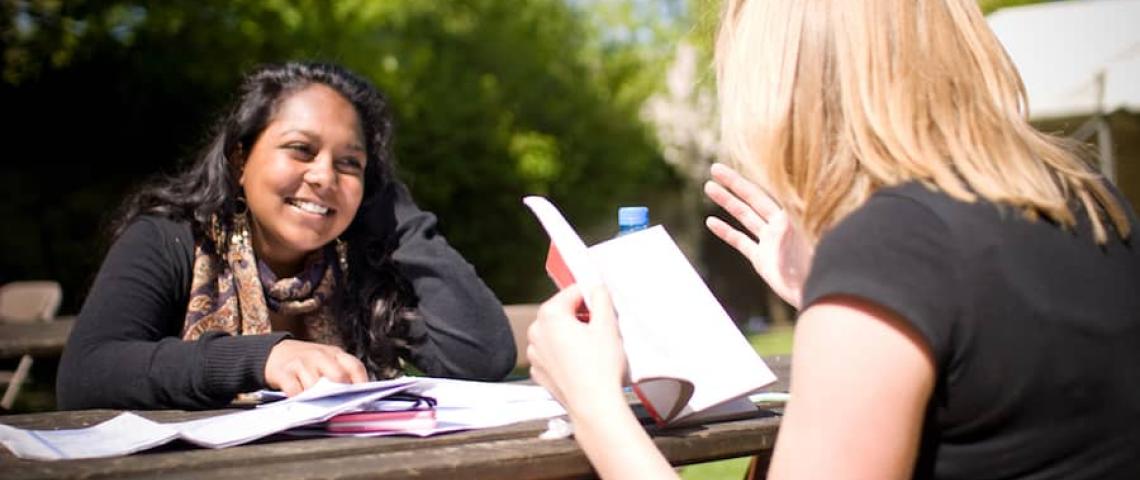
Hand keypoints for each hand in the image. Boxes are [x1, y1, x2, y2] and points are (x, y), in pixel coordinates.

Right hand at [264, 339, 368, 395]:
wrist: (277, 353)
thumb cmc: (309, 363)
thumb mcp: (328, 362)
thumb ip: (342, 375)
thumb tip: (356, 400)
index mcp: (336, 354)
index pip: (355, 367)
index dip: (361, 385)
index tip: (363, 401)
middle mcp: (320, 356)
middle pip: (338, 376)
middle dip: (340, 394)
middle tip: (339, 407)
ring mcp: (301, 363)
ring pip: (315, 386)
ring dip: (317, 400)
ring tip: (318, 405)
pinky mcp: (284, 373)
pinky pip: (295, 391)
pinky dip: (299, 400)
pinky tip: (301, 403)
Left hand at [527, 285, 626, 415]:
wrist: (594, 406)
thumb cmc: (600, 369)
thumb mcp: (608, 325)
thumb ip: (601, 298)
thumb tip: (596, 288)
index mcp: (550, 315)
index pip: (573, 292)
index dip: (592, 297)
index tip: (604, 305)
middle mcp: (536, 332)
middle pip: (563, 313)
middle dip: (582, 317)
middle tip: (603, 330)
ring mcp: (536, 354)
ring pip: (558, 334)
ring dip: (574, 336)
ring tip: (595, 350)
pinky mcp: (540, 372)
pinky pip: (554, 354)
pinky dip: (567, 354)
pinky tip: (584, 364)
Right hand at [704, 162, 813, 308]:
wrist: (818, 293)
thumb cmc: (817, 266)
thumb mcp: (805, 242)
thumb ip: (794, 228)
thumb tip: (784, 212)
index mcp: (792, 216)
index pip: (767, 191)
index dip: (750, 179)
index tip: (737, 167)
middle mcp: (780, 224)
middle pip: (752, 198)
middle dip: (733, 183)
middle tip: (714, 168)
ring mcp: (770, 241)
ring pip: (744, 216)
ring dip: (727, 202)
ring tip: (708, 187)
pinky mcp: (762, 259)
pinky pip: (741, 241)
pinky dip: (726, 231)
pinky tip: (711, 221)